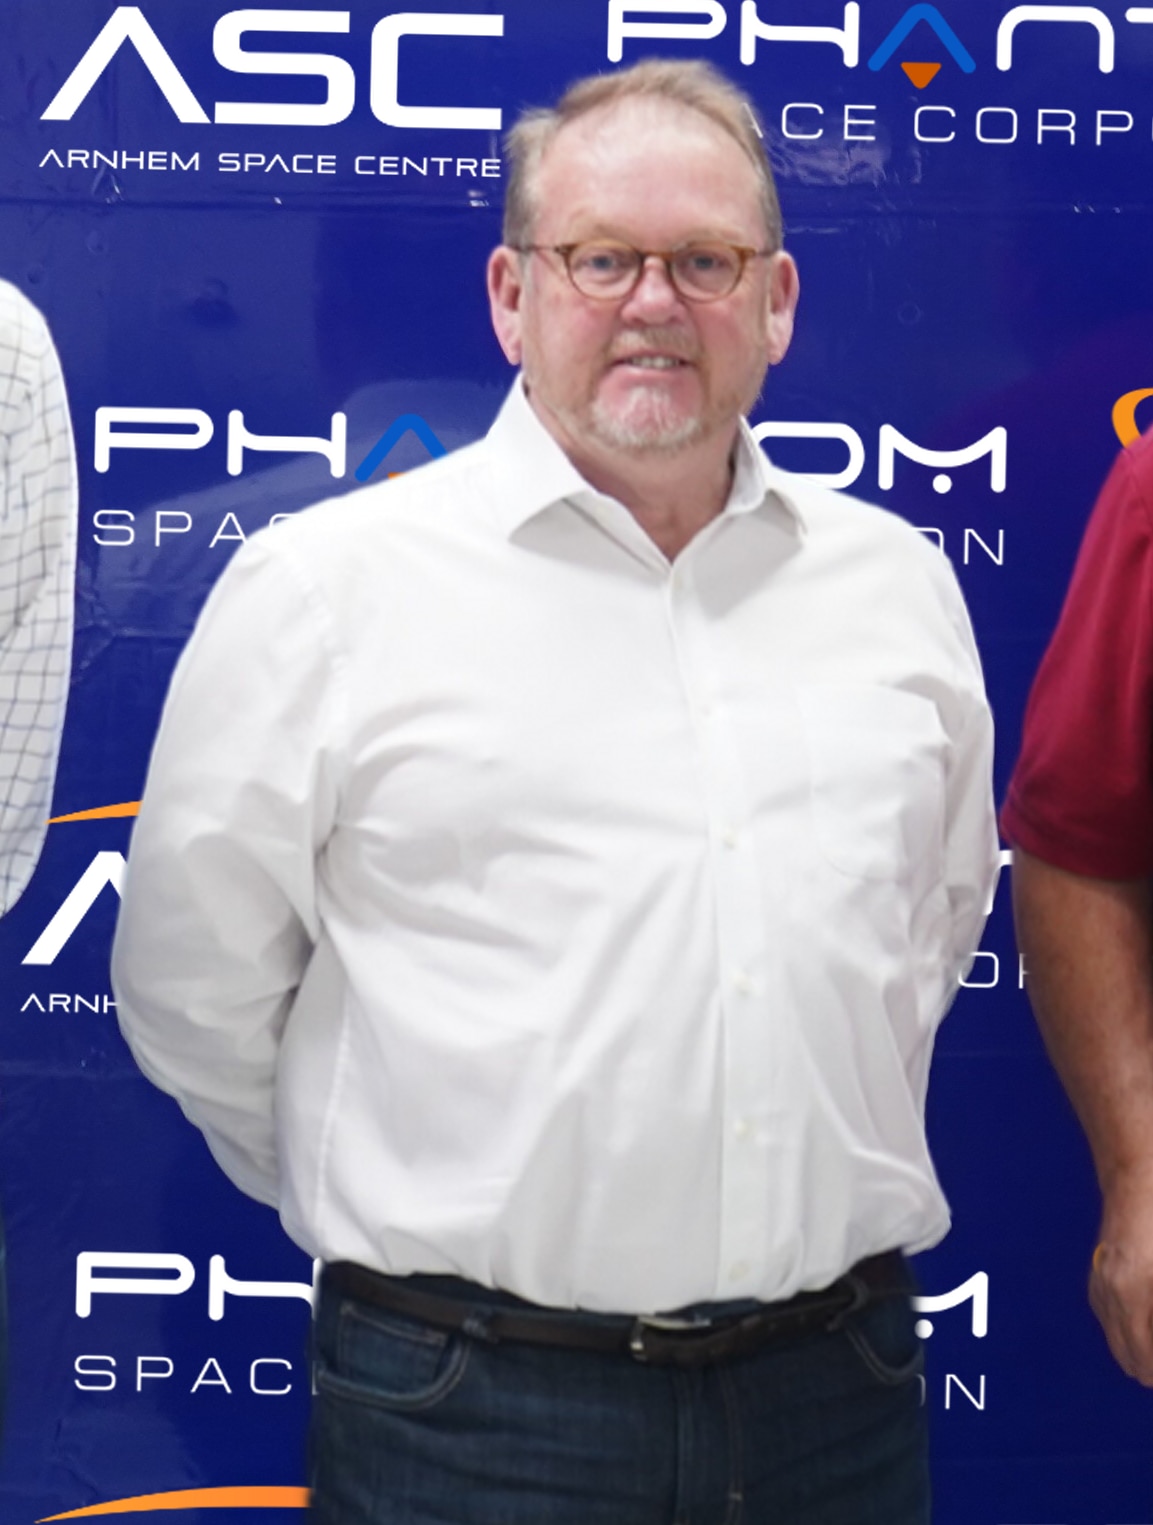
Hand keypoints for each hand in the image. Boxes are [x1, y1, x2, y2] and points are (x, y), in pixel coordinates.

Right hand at [1090, 1169, 1152, 1383]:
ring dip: (1143, 1354)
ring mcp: (1100, 1286)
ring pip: (1119, 1346)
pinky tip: (1147, 1331)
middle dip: (1152, 1365)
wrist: (1137, 1180)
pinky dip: (1130, 1336)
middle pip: (1131, 1360)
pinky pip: (1111, 1324)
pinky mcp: (1098, 1279)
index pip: (1147, 1359)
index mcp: (1131, 1294)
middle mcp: (1109, 1295)